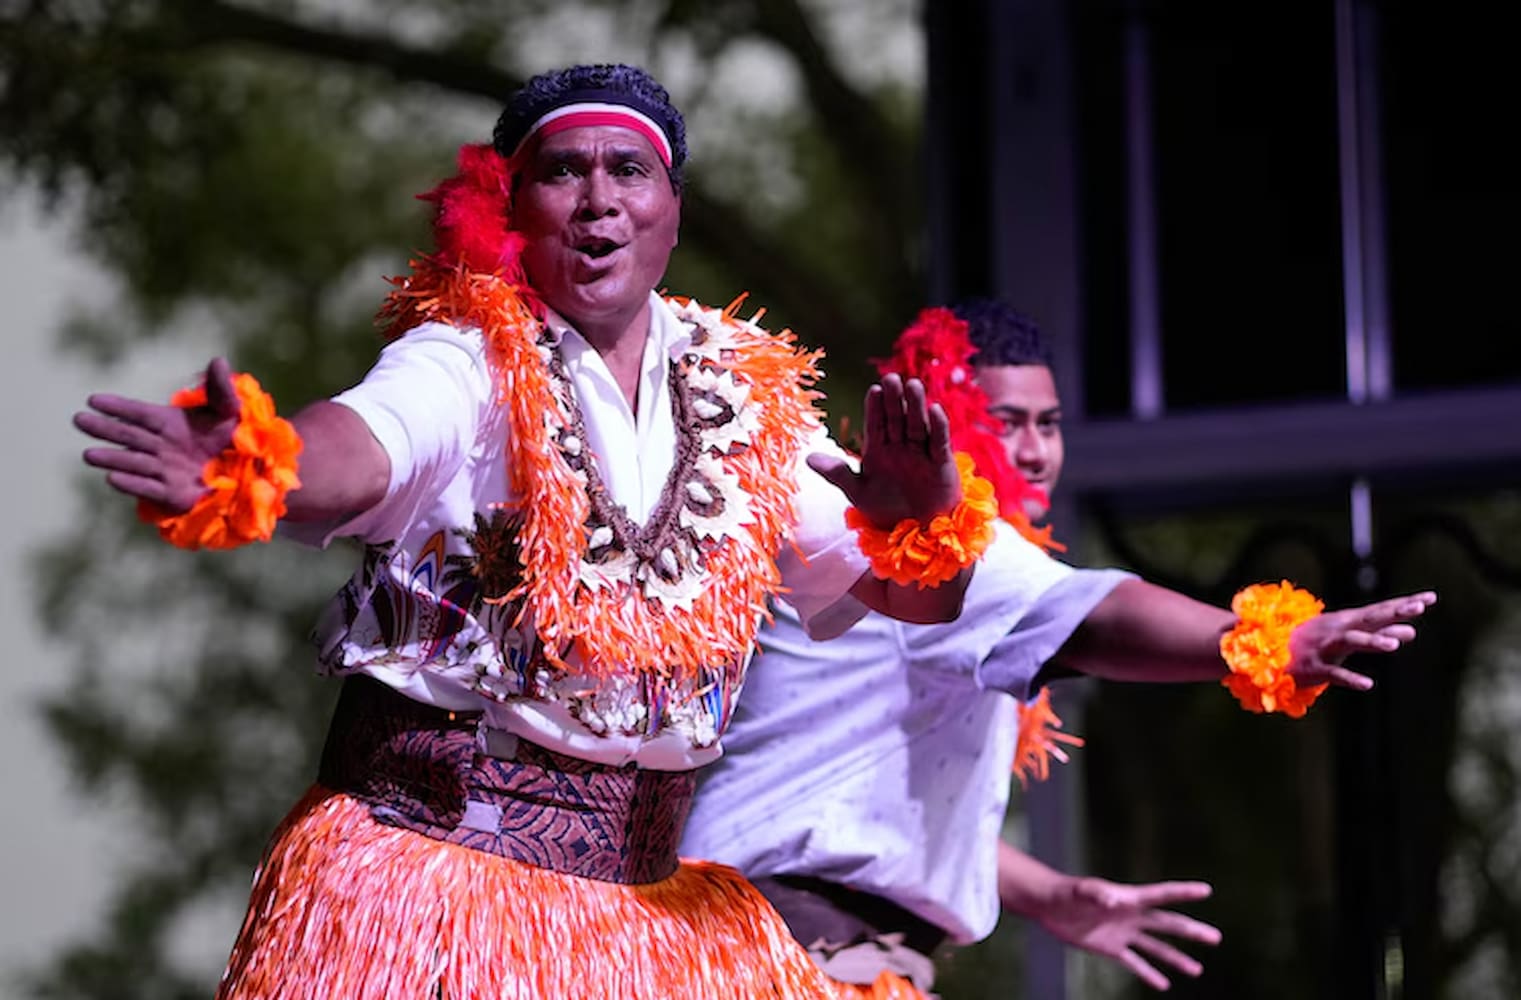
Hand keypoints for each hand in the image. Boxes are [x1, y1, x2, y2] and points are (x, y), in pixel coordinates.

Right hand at [74, 357, 240, 510]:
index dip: (118, 407)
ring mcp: (163, 470)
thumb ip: (221, 389)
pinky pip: (149, 488)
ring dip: (112, 459)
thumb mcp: (230, 412)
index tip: (93, 399)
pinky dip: (132, 483)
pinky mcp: (171, 493)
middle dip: (104, 428)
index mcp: (169, 423)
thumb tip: (218, 360)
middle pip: (128, 435)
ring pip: (133, 462)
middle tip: (78, 420)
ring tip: (89, 455)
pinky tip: (112, 478)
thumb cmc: (233, 438)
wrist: (245, 473)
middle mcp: (160, 445)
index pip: (139, 413)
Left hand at [807, 373, 959, 526]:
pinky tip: (934, 410)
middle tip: (891, 378)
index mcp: (879, 450)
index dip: (876, 407)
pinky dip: (938, 427)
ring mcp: (921, 453)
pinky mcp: (941, 464)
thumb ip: (837, 473)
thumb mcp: (858, 492)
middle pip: (897, 418)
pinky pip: (939, 443)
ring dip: (916, 406)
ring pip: (917, 425)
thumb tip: (808, 458)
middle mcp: (900, 447)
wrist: (915, 534)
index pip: (876, 423)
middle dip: (894, 400)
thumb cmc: (887, 511)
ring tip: (912, 385)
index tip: (874, 390)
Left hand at [1036, 876, 1219, 990]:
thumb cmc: (1066, 892)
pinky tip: (1163, 985)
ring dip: (1176, 958)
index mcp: (1129, 898)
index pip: (1161, 894)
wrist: (1048, 905)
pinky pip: (1134, 963)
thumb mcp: (1081, 891)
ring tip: (1197, 970)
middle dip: (1191, 931)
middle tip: (1216, 937)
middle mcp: (1131, 916)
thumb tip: (1113, 900)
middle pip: (1167, 924)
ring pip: (1156, 947)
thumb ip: (1097, 892)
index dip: (1183, 892)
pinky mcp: (1111, 948)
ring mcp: (1123, 932)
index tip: (1206, 890)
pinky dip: (1148, 974)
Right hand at [1287, 590, 1436, 690]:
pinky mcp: (1315, 667)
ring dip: (1372, 641)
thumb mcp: (1350, 636)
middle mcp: (1339, 628)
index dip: (1405, 604)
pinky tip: (1368, 684)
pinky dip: (1351, 678)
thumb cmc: (1316, 642)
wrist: (1270, 652)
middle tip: (1419, 608)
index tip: (1430, 598)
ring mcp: (1326, 646)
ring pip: (1352, 640)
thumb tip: (1412, 632)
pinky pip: (1335, 673)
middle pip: (1371, 618)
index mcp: (1348, 620)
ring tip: (1395, 646)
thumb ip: (1380, 634)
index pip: (1382, 610)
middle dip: (1394, 612)